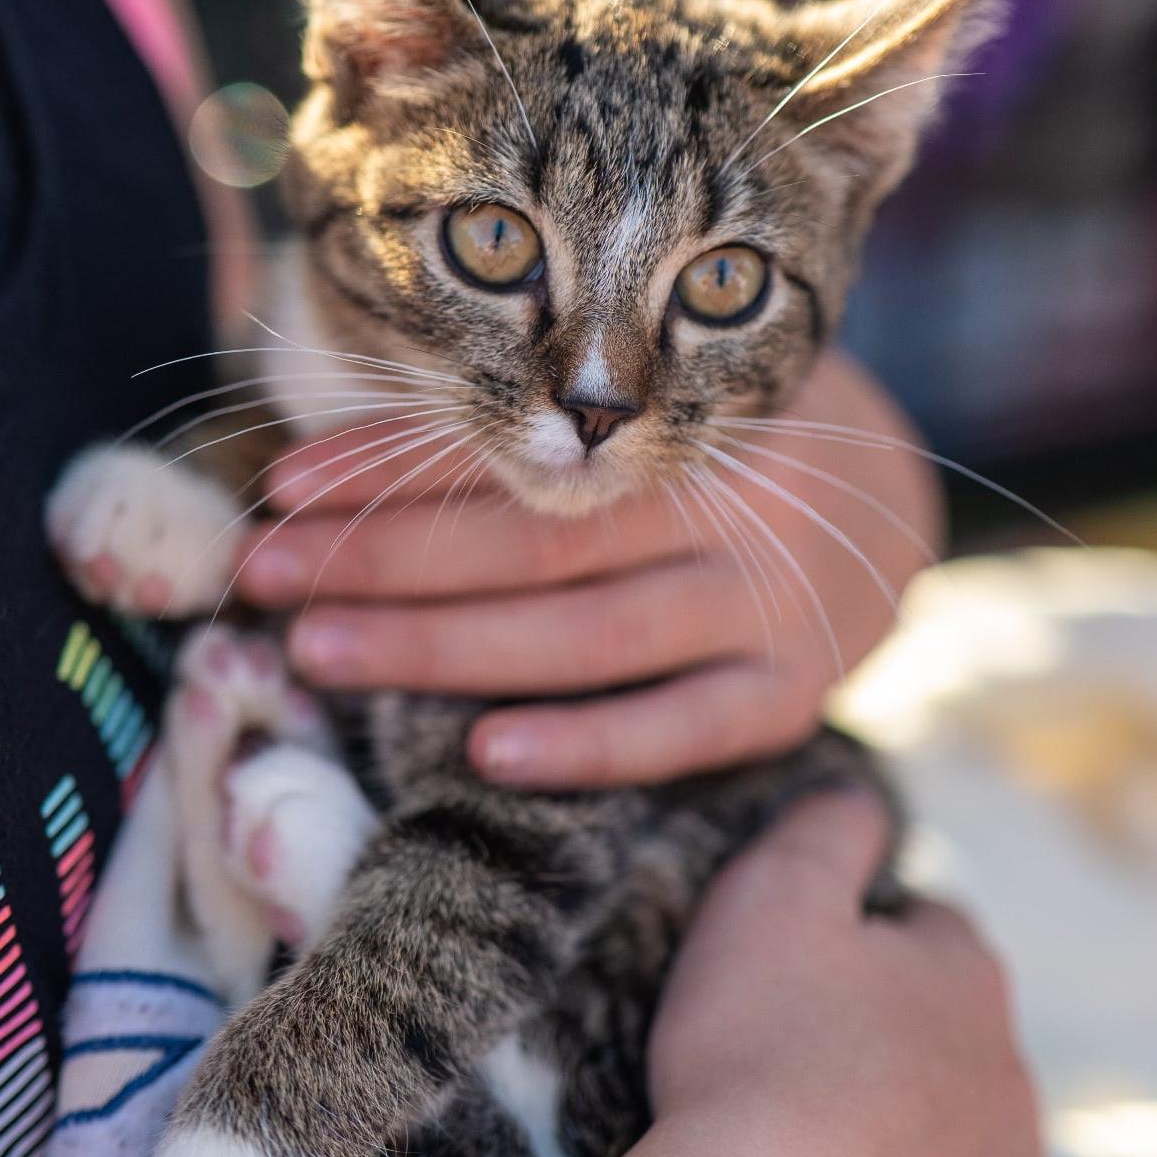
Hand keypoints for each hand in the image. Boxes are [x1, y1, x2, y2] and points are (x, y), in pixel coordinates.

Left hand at [235, 351, 941, 788]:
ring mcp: (772, 606)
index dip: (394, 467)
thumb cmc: (718, 445)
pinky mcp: (792, 694)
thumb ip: (544, 427)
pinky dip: (584, 746)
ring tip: (319, 655)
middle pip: (536, 541)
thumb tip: (345, 452)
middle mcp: (737, 502)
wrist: (894, 505)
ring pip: (587, 636)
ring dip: (442, 650)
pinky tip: (484, 757)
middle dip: (383, 561)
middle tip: (262, 578)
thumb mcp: (657, 399)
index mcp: (692, 413)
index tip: (282, 487)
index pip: (520, 445)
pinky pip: (679, 730)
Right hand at [643, 787, 1048, 1156]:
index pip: (929, 933)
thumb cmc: (756, 1061)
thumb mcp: (768, 897)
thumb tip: (859, 797)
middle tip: (783, 1084)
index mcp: (965, 978)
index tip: (796, 978)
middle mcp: (1016, 1083)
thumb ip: (823, 829)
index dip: (860, 946)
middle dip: (887, 1058)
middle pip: (952, 1052)